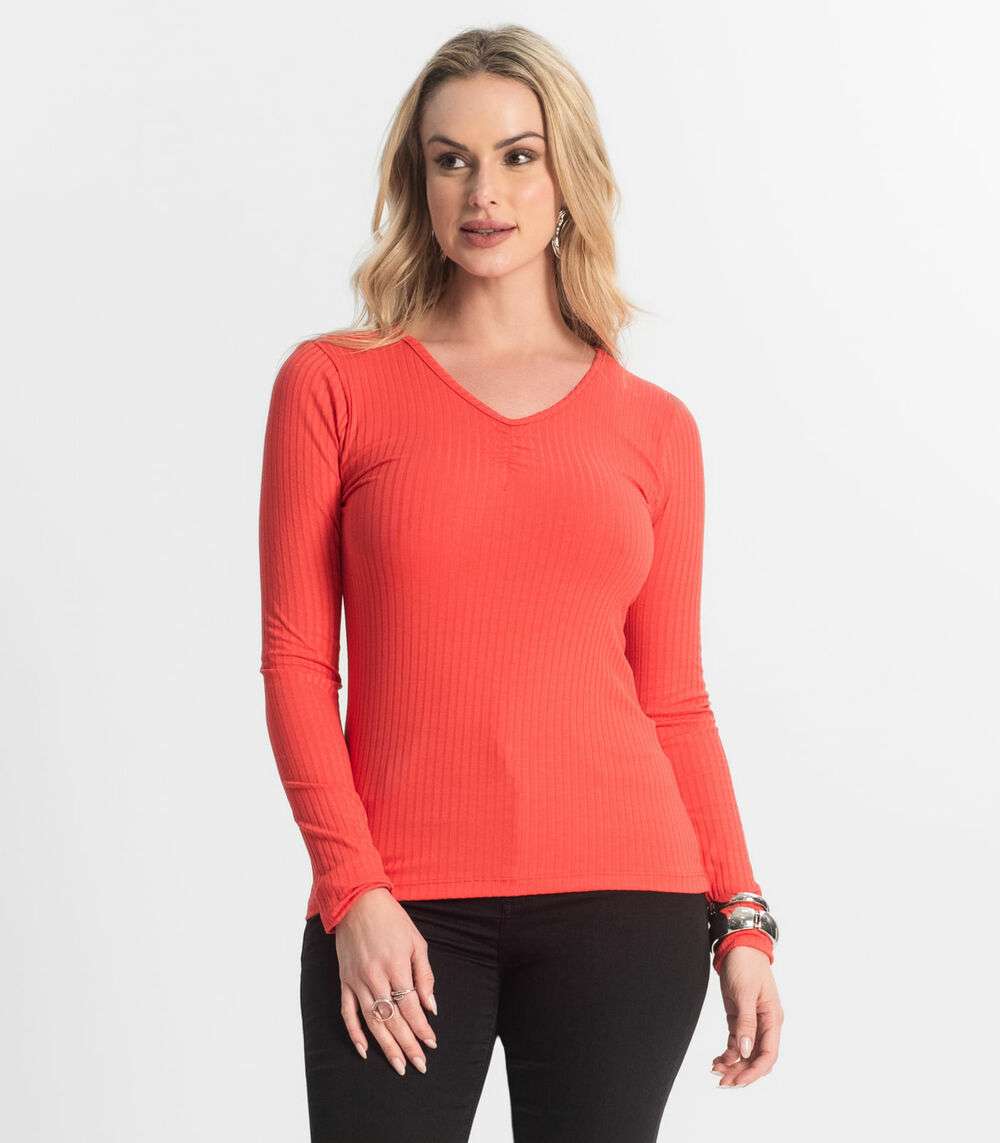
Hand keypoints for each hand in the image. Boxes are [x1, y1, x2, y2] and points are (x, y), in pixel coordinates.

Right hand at [334, 888, 438, 1075]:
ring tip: (398, 1065)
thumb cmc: (392, 920)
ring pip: (372, 1021)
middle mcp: (375, 976)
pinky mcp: (344, 981)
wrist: (357, 903)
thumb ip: (424, 975)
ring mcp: (357, 980)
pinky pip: (347, 1012)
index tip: (431, 1044)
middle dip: (407, 1044)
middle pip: (393, 1019)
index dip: (422, 1027)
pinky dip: (354, 1033)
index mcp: (396, 965)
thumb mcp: (416, 942)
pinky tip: (364, 1050)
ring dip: (385, 1046)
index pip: (411, 1006)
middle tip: (419, 1065)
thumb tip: (430, 1006)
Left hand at [711, 946, 782, 1086]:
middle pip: (756, 1058)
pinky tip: (717, 1060)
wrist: (738, 946)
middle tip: (723, 1082)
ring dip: (733, 1065)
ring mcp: (752, 1022)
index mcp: (772, 1018)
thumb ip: (746, 1023)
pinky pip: (735, 1042)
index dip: (754, 1071)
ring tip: (716, 1072)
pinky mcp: (739, 1018)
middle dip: (742, 1072)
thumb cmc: (746, 965)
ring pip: (745, 1053)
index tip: (738, 1081)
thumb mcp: (745, 993)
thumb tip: (744, 1051)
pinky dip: (727, 1054)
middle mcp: (764, 1024)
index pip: (768, 1054)